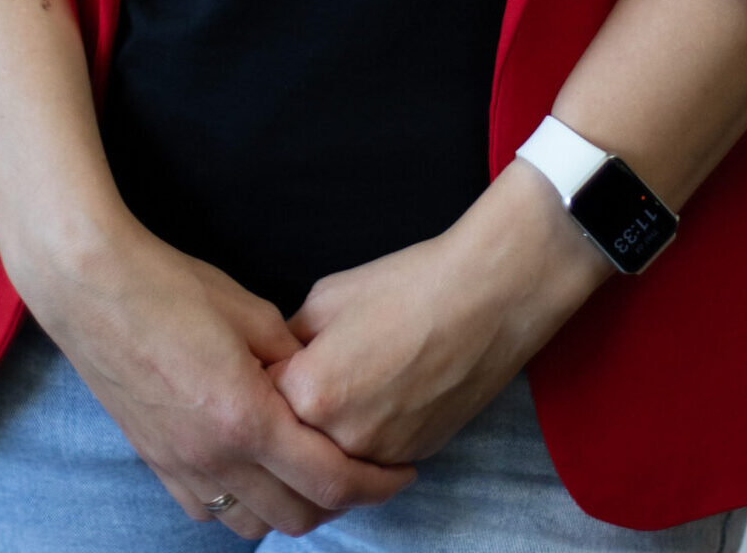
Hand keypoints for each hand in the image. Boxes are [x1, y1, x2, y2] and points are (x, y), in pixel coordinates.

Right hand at [18, 213, 416, 538]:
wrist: (92, 289)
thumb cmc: (172, 287)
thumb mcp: (250, 311)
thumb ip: (292, 357)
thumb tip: (317, 381)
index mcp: (246, 418)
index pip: (329, 480)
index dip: (375, 484)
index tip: (400, 472)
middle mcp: (214, 458)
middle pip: (297, 516)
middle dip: (341, 503)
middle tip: (365, 473)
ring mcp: (180, 467)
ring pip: (253, 524)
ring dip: (292, 509)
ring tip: (314, 474)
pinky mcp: (155, 463)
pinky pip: (211, 512)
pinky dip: (245, 505)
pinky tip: (257, 473)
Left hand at [275, 163, 608, 468]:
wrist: (486, 299)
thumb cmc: (407, 285)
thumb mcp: (328, 296)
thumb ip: (291, 340)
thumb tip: (277, 362)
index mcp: (310, 392)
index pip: (260, 402)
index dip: (268, 378)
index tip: (279, 361)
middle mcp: (339, 438)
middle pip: (292, 441)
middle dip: (293, 414)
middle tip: (313, 376)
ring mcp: (378, 455)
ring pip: (330, 460)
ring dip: (327, 434)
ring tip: (349, 385)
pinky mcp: (411, 458)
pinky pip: (369, 461)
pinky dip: (364, 440)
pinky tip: (380, 397)